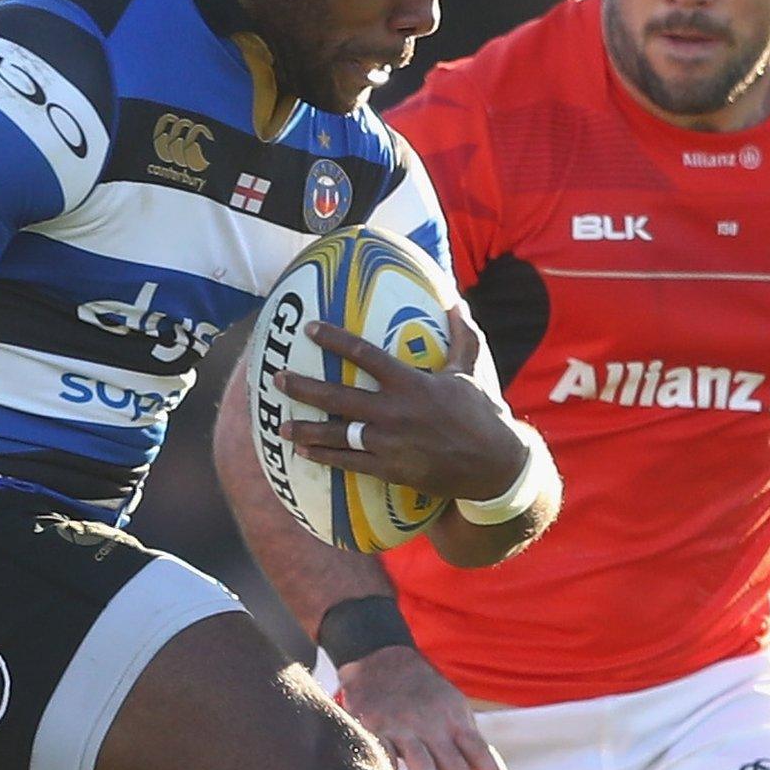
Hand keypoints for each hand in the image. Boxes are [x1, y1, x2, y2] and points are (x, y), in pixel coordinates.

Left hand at [278, 307, 526, 499]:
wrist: (493, 467)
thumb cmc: (482, 414)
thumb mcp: (471, 371)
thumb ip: (462, 335)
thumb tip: (457, 300)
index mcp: (412, 384)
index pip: (365, 356)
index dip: (335, 340)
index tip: (309, 328)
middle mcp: (394, 412)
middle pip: (338, 397)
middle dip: (303, 387)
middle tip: (276, 378)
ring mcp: (389, 443)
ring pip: (337, 434)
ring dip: (305, 430)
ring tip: (280, 424)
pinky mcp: (389, 469)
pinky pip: (349, 462)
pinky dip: (324, 458)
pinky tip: (303, 454)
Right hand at [337, 645, 512, 769]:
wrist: (380, 656)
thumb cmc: (423, 691)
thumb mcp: (451, 707)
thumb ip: (467, 741)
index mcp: (453, 718)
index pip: (478, 748)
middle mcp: (430, 723)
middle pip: (452, 761)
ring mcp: (402, 725)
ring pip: (419, 760)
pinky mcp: (373, 727)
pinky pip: (383, 753)